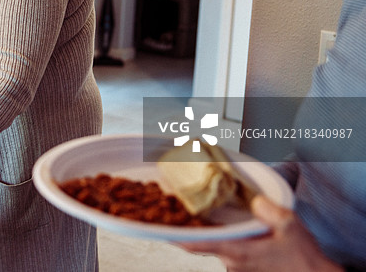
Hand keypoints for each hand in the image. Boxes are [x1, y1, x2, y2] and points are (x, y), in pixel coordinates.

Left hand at [179, 195, 343, 271]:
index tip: (160, 227)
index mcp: (238, 252)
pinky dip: (226, 239)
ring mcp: (238, 268)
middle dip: (193, 227)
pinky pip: (229, 252)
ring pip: (218, 247)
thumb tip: (254, 199)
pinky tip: (231, 228)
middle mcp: (233, 263)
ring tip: (206, 212)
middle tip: (181, 209)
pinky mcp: (246, 269)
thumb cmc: (304, 261)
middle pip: (203, 243)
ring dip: (213, 233)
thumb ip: (269, 210)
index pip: (196, 244)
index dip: (175, 235)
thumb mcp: (290, 227)